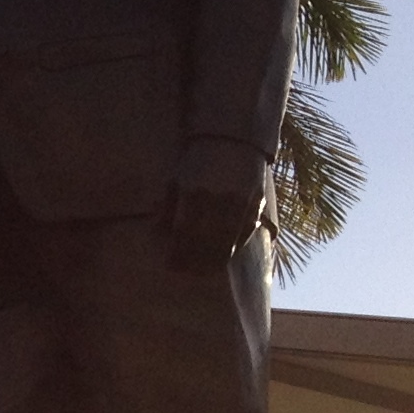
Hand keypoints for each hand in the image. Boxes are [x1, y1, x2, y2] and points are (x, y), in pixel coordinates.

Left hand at [165, 138, 267, 270]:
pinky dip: (234, 249)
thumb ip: (167, 208)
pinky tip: (224, 257)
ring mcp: (241, 202)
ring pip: (227, 243)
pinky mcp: (257, 203)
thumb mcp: (175, 179)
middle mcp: (218, 199)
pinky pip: (245, 234)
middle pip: (205, 242)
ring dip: (214, 262)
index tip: (170, 266)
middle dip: (194, 262)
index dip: (177, 253)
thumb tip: (156, 236)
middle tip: (186, 273)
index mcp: (193, 191)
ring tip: (203, 272)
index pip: (183, 233)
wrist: (234, 139)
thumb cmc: (198, 161)